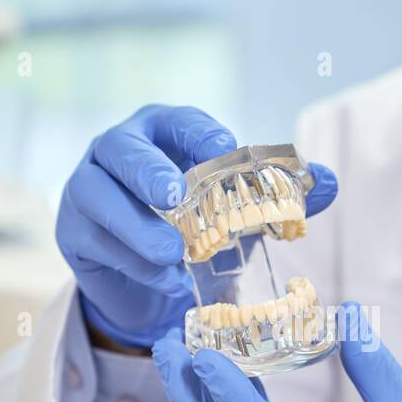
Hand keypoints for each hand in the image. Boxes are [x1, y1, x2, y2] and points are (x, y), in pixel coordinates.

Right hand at [57, 104, 337, 348]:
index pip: (179, 121)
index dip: (200, 134)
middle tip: (174, 195)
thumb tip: (329, 181)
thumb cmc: (196, 225)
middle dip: (147, 170)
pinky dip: (134, 264)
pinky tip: (166, 280)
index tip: (226, 149)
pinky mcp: (73, 231)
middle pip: (121, 148)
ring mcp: (86, 188)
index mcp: (162, 131)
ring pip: (101, 198)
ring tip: (174, 253)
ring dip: (139, 229)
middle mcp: (117, 150)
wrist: (148, 278)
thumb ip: (282, 194)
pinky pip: (98, 243)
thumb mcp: (239, 209)